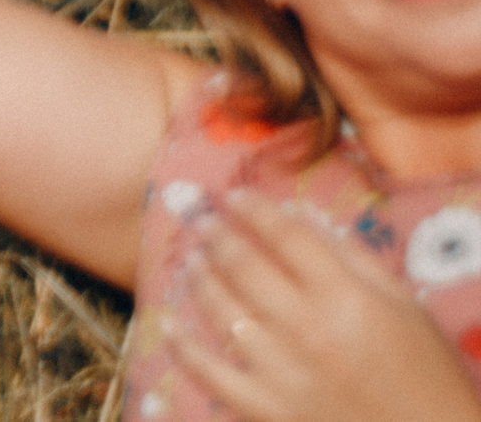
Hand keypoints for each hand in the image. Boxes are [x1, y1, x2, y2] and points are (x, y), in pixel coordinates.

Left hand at [168, 190, 480, 421]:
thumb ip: (355, 259)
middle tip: (202, 221)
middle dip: (217, 236)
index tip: (234, 195)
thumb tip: (303, 217)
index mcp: (346, 299)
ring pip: (221, 310)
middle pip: (244, 266)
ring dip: (199, 279)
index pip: (285, 236)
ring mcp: (282, 371)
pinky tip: (169, 323)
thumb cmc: (427, 375)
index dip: (254, 209)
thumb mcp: (406, 308)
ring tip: (191, 261)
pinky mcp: (266, 409)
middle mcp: (307, 329)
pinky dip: (183, 345)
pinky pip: (209, 371)